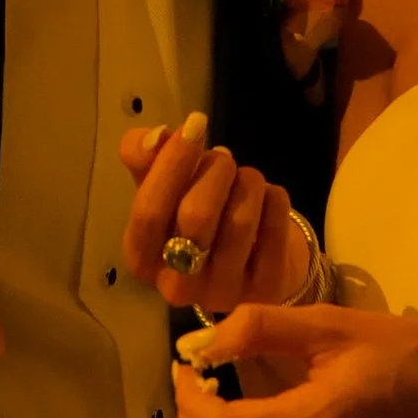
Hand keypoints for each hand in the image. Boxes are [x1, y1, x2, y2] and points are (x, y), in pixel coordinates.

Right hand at [119, 113, 306, 313]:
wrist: (250, 255)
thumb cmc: (195, 212)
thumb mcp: (163, 185)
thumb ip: (145, 157)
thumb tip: (156, 137)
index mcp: (142, 259)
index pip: (149, 212)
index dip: (171, 163)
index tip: (194, 124)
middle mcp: (176, 286)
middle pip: (195, 216)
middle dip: (215, 170)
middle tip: (224, 157)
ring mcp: (223, 293)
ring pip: (240, 222)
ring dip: (248, 183)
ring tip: (246, 177)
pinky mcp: (266, 291)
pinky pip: (275, 230)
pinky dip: (274, 199)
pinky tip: (267, 197)